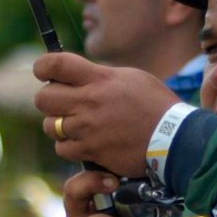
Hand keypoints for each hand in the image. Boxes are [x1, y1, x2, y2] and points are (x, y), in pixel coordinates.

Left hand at [33, 52, 179, 176]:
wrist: (174, 139)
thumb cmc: (156, 104)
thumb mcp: (130, 77)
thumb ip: (100, 76)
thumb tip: (77, 77)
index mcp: (99, 79)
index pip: (55, 64)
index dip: (43, 66)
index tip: (44, 71)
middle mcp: (89, 102)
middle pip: (43, 98)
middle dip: (49, 99)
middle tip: (64, 102)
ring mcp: (88, 129)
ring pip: (50, 126)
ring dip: (59, 125)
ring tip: (77, 125)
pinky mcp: (91, 152)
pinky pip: (63, 149)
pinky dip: (69, 146)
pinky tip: (84, 142)